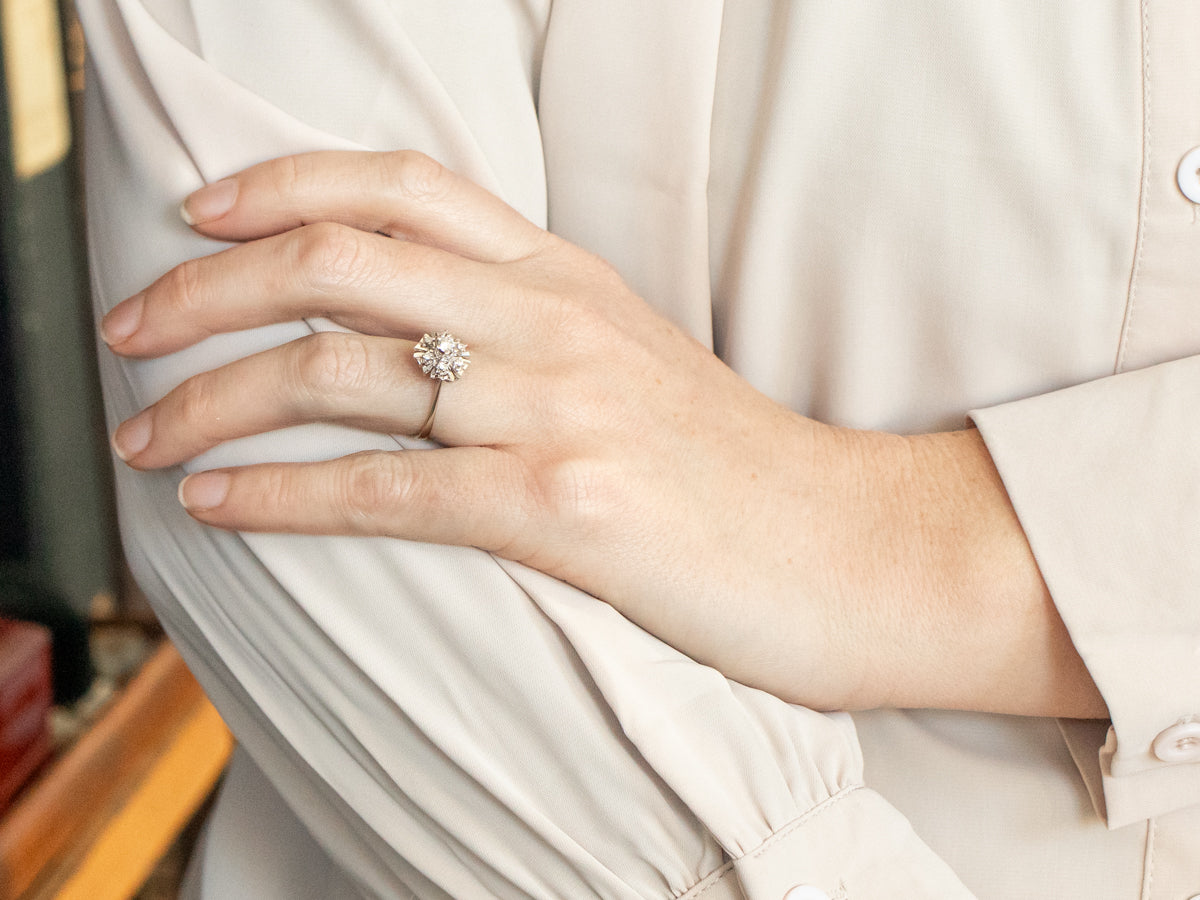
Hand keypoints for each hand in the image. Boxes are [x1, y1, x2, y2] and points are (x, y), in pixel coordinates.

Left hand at [104, 150, 1104, 716]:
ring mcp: (558, 407)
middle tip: (129, 327)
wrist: (856, 548)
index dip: (282, 182)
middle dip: (204, 289)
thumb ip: (536, 332)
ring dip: (212, 396)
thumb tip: (424, 343)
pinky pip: (384, 488)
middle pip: (339, 260)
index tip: (201, 214)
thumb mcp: (635, 364)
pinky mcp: (564, 505)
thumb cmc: (741, 472)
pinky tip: (218, 503)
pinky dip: (280, 493)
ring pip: (340, 370)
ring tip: (144, 433)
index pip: (402, 184)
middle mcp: (553, 321)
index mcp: (569, 277)